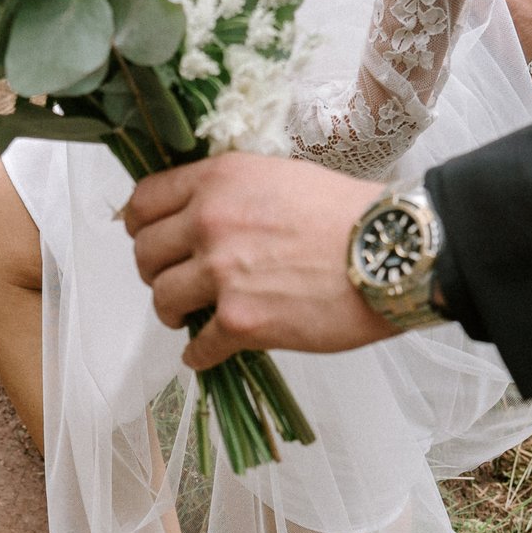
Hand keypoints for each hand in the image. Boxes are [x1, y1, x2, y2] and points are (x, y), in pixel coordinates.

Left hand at [123, 153, 391, 370]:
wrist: (391, 250)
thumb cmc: (349, 212)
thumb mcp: (280, 177)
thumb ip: (234, 193)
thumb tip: (205, 216)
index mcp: (218, 180)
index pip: (144, 201)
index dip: (140, 226)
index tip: (150, 239)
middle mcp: (210, 221)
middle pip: (144, 254)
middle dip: (155, 271)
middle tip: (174, 282)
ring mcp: (222, 273)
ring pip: (162, 299)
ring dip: (172, 312)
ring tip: (189, 318)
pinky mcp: (240, 321)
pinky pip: (197, 347)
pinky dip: (199, 355)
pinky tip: (206, 353)